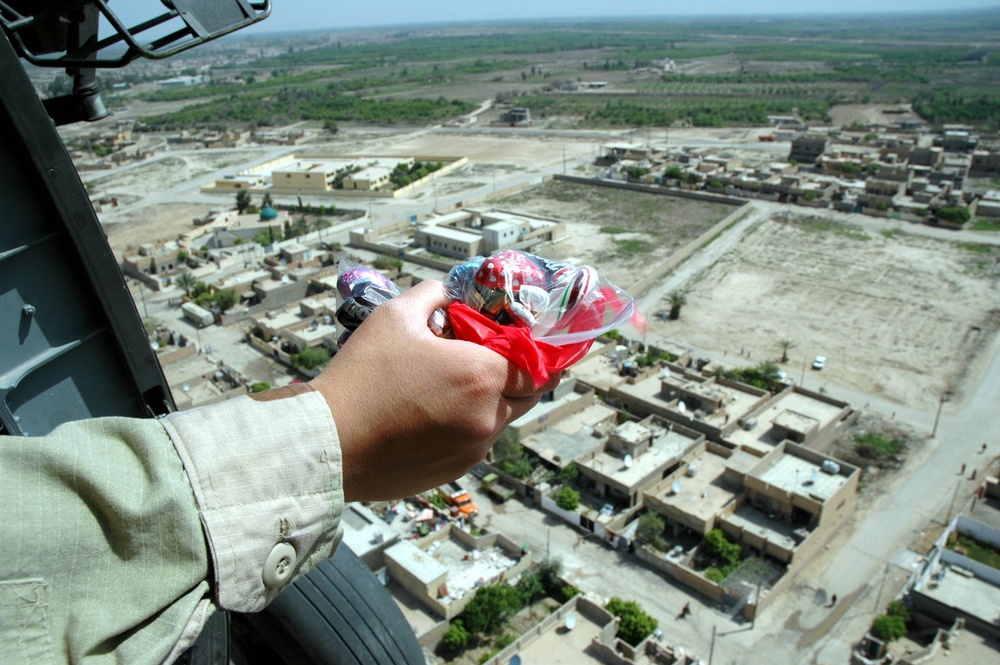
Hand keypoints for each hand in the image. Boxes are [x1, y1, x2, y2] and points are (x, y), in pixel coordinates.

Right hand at [311, 280, 558, 501]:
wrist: (329, 443)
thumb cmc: (361, 378)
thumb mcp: (394, 317)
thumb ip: (431, 297)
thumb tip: (447, 292)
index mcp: (481, 377)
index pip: (539, 367)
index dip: (536, 353)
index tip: (524, 344)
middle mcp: (487, 417)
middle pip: (527, 397)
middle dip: (517, 378)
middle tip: (489, 361)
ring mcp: (473, 449)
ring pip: (501, 421)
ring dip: (490, 403)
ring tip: (451, 387)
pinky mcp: (455, 471)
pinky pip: (476, 444)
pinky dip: (468, 427)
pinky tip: (433, 415)